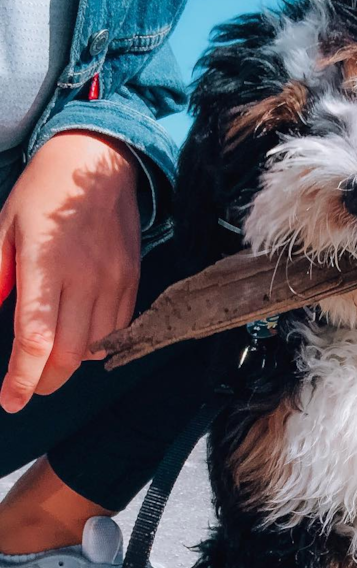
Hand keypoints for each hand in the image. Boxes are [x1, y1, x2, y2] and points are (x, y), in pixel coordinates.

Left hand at [0, 130, 140, 412]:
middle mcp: (85, 278)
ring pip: (95, 348)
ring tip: (51, 365)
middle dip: (45, 380)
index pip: (36, 336)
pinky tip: (80, 342)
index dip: (22, 376)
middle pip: (69, 354)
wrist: (100, 167)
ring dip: (71, 366)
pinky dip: (96, 346)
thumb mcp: (4, 226)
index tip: (10, 400)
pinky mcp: (132, 283)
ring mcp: (114, 282)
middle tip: (27, 387)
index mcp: (46, 263)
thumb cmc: (44, 193)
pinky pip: (117, 330)